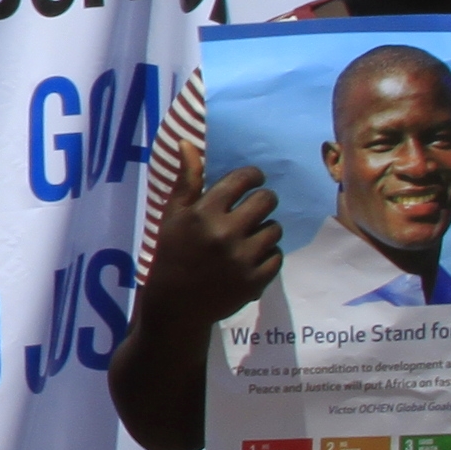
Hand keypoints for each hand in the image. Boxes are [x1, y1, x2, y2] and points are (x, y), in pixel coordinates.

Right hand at [147, 162, 286, 318]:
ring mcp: (243, 258)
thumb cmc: (173, 253)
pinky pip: (277, 256)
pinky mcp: (256, 280)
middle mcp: (226, 232)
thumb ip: (187, 180)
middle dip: (263, 201)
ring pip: (275, 228)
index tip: (252, 181)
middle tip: (254, 208)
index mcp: (204, 212)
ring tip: (250, 236)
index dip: (252, 176)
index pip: (243, 179)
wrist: (177, 305)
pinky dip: (268, 255)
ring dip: (265, 229)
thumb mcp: (173, 215)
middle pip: (267, 200)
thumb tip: (187, 143)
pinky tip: (252, 257)